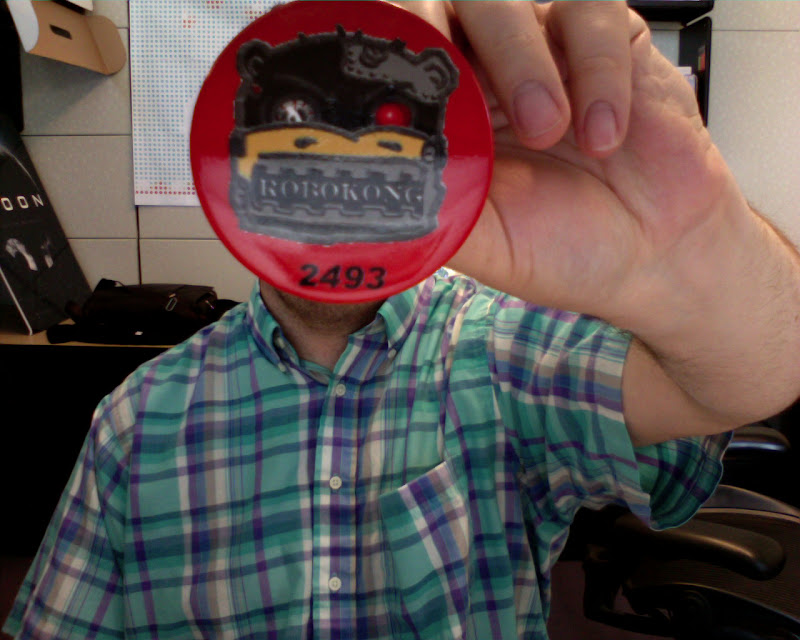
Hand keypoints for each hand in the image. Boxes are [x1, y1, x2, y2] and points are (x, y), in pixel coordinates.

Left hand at [400, 2, 738, 324]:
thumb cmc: (564, 245)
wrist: (653, 253)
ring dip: (526, 61)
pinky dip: (598, 71)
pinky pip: (593, 14)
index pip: (399, 52)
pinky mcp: (607, 42)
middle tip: (481, 105)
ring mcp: (546, 49)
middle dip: (457, 49)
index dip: (391, 47)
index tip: (399, 82)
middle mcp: (487, 71)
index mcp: (445, 114)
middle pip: (448, 6)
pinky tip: (606, 133)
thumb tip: (373, 203)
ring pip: (514, 0)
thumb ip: (435, 214)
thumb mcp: (488, 245)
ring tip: (552, 131)